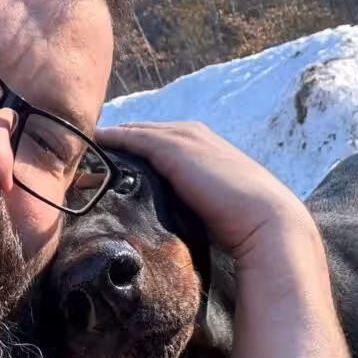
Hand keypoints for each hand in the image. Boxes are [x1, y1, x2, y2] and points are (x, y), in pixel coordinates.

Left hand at [95, 121, 316, 266]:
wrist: (268, 224)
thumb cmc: (247, 227)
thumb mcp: (217, 207)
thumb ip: (196, 203)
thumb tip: (174, 222)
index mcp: (210, 148)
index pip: (166, 141)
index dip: (141, 147)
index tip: (117, 158)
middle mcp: (198, 136)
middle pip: (150, 131)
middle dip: (124, 138)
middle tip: (93, 148)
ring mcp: (187, 139)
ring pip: (140, 131)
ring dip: (115, 137)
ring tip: (88, 145)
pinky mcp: (175, 148)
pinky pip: (136, 138)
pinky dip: (115, 138)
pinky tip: (96, 141)